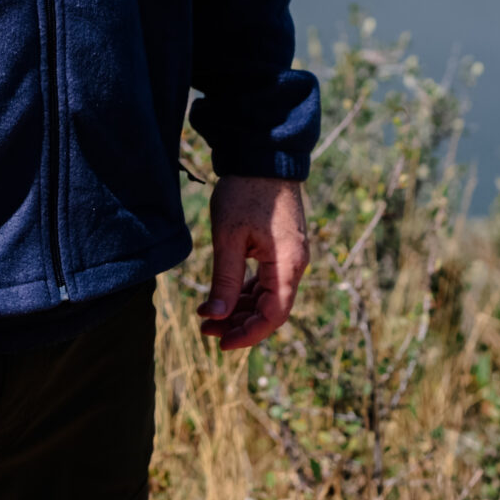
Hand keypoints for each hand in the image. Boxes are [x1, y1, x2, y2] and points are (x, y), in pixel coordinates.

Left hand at [198, 175, 307, 350]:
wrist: (263, 155)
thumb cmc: (246, 192)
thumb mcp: (229, 237)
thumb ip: (225, 279)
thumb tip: (217, 316)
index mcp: (288, 265)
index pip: (273, 315)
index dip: (248, 334)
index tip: (221, 344)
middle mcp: (294, 265)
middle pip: (270, 309)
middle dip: (238, 324)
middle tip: (205, 329)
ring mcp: (289, 256)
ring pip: (266, 296)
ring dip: (239, 309)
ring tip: (208, 317)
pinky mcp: (281, 248)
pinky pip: (265, 280)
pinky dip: (244, 291)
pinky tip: (222, 297)